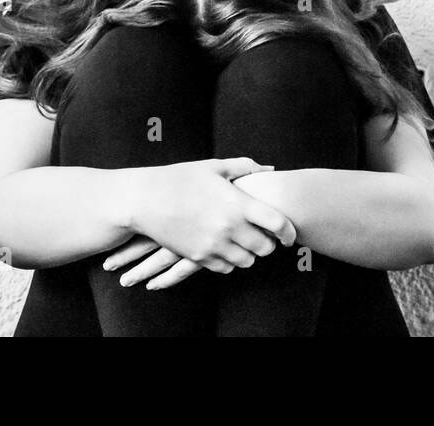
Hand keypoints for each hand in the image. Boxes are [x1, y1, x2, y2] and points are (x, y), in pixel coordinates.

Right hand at [121, 157, 295, 276]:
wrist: (144, 200)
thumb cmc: (180, 178)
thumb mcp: (214, 166)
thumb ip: (245, 167)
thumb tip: (269, 168)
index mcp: (237, 203)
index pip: (277, 224)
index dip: (289, 232)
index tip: (289, 235)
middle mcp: (228, 227)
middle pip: (265, 248)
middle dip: (268, 243)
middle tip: (264, 235)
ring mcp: (213, 245)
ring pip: (246, 261)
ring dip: (249, 253)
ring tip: (244, 241)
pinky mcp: (198, 256)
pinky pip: (225, 268)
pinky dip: (230, 261)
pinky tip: (226, 247)